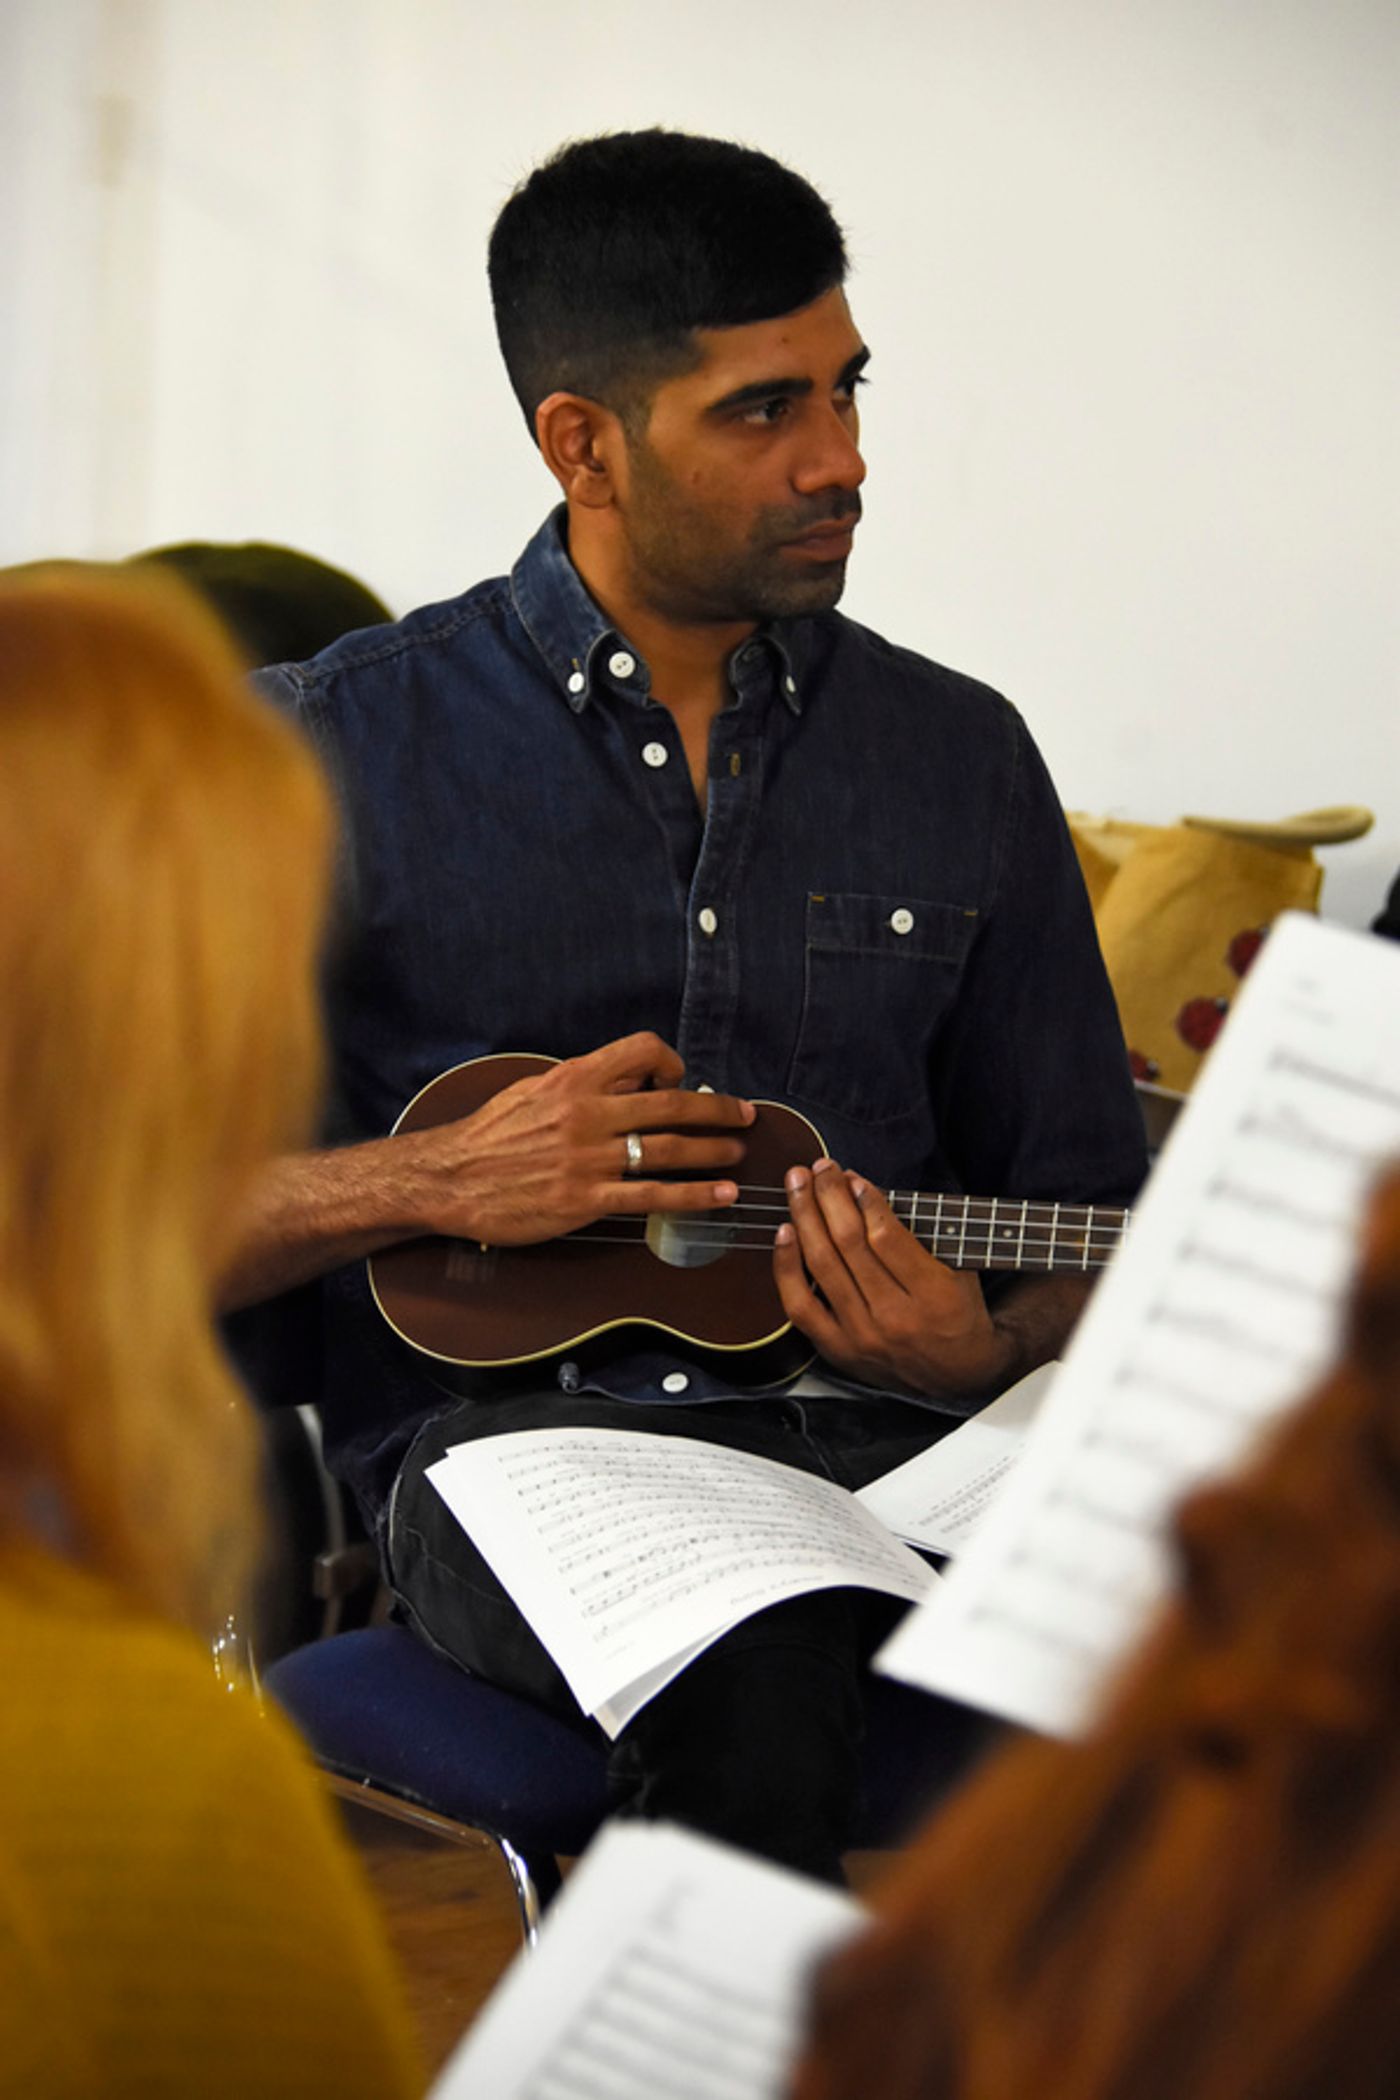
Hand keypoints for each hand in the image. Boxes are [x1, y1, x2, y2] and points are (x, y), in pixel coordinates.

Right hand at [399, 1031, 753, 1244]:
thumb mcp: (531, 1089)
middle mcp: (588, 1113)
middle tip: (744, 1115)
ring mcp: (590, 1158)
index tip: (680, 1082)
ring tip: (735, 1153)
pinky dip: (693, 1195)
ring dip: (712, 1150)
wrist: (450, 1178)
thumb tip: (621, 1081)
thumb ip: (578, 1083)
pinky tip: (717, 1195)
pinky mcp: (586, 1199)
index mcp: (574, 1078)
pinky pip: (652, 1196)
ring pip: (669, 1150)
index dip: (671, 1064)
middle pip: (671, 1105)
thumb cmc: (488, 1134)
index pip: (642, 1050)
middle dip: (716, 1109)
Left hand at [773, 1158, 1014, 1396]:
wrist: (956, 1374)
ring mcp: (862, 1336)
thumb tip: (860, 1190)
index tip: (852, 1177)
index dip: (864, 1200)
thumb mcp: (958, 1268)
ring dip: (805, 1216)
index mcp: (933, 1295)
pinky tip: (785, 1232)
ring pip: (822, 1265)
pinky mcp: (838, 1348)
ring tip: (797, 1184)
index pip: (887, 1238)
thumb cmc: (957, 1312)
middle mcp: (895, 1317)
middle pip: (849, 1244)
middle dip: (829, 1196)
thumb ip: (918, 1233)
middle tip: (819, 1168)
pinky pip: (800, 1304)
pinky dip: (786, 1265)